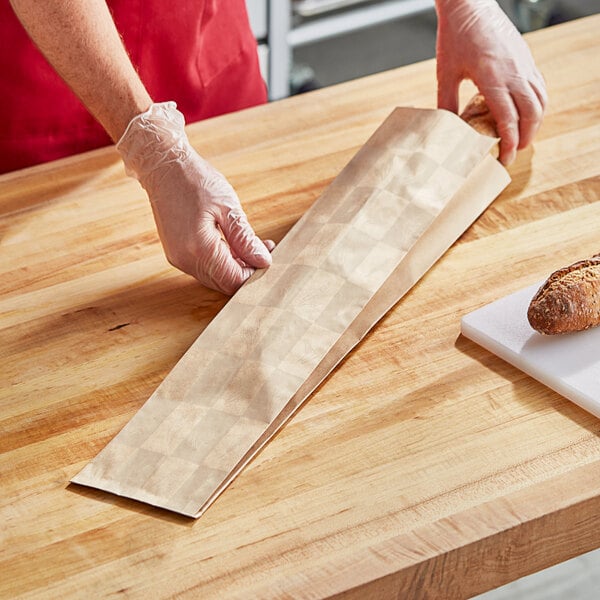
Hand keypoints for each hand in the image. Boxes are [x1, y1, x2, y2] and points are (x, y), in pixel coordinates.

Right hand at [117, 102, 273, 294]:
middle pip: (224, 284)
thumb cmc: (195, 181)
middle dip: (246, 271)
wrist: (163, 167)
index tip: (268, 257)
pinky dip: (222, 262)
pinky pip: (204, 268)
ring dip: (235, 267)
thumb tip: (263, 261)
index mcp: (199, 248)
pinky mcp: (177, 254)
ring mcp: (178, 259)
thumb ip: (245, 239)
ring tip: (252, 244)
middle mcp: (186, 260)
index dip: (254, 274)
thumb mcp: (228, 207)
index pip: (233, 280)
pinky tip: (234, 245)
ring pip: (215, 278)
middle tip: (264, 250)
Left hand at [435, 0, 547, 164]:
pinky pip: (539, 87)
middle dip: (525, 138)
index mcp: (493, 78)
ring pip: (540, 101)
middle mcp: (514, 72)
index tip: (505, 158)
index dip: (510, 143)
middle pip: (531, 114)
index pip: (508, 119)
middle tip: (513, 153)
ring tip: (522, 138)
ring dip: (535, 123)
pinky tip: (526, 114)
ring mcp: (524, 64)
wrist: (469, 5)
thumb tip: (447, 130)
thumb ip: (447, 104)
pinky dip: (537, 105)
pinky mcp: (526, 58)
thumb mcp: (445, 74)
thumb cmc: (454, 37)